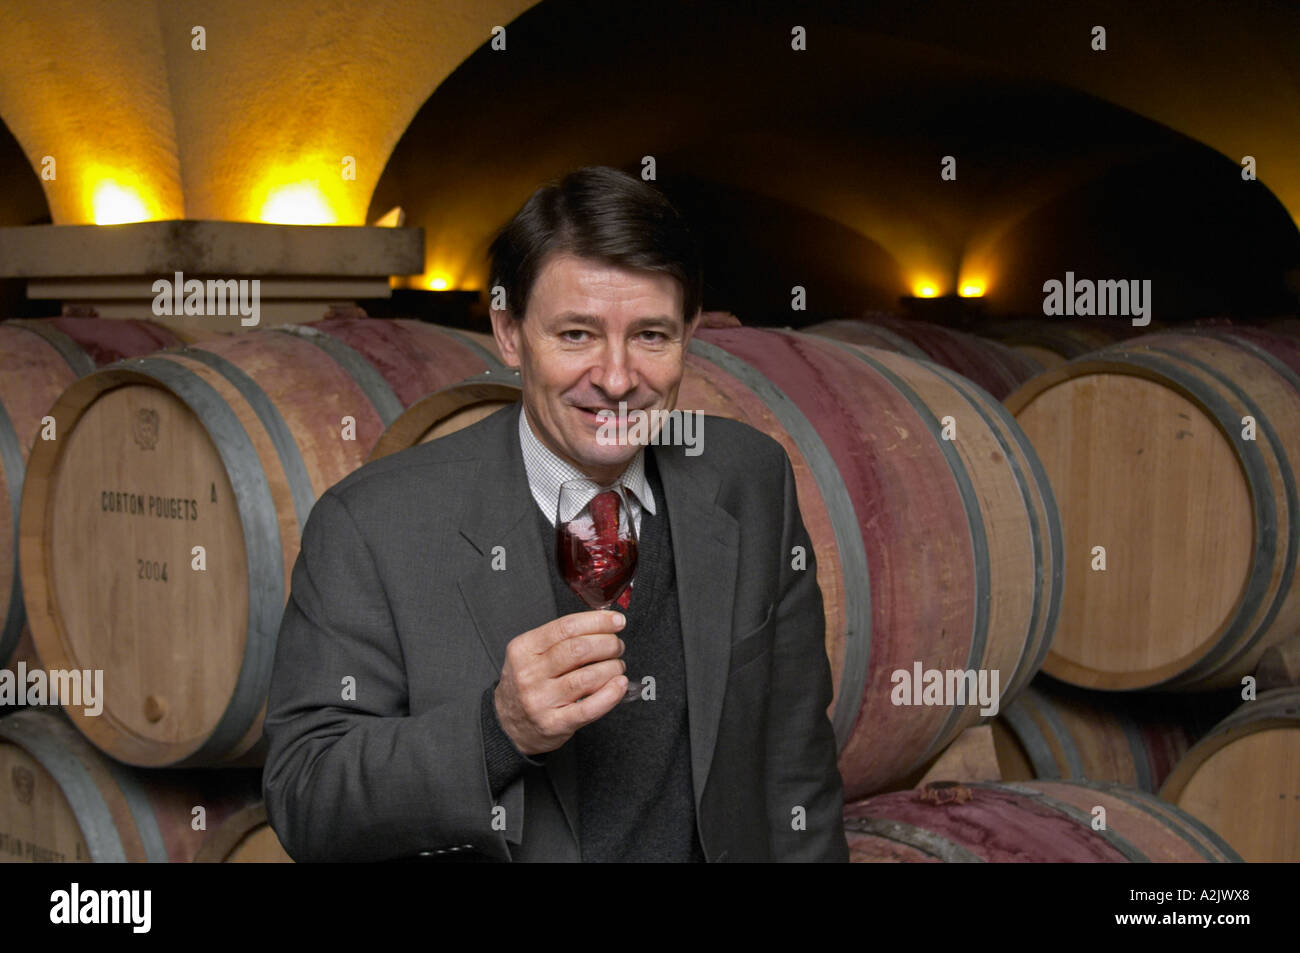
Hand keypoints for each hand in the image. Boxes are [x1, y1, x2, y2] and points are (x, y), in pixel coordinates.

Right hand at [493, 610, 627, 755]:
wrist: (507, 724)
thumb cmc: (527, 684)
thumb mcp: (530, 654)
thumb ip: (561, 638)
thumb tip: (602, 623)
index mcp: (524, 649)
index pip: (566, 627)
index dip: (598, 622)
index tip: (617, 621)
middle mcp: (529, 674)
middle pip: (579, 650)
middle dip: (608, 644)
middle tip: (617, 646)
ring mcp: (541, 700)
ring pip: (587, 677)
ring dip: (612, 668)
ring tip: (616, 667)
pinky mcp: (554, 723)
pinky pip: (589, 708)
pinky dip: (611, 694)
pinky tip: (619, 685)